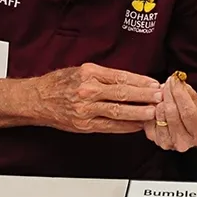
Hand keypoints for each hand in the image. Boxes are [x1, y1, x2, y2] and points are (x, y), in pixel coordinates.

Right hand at [35, 63, 161, 133]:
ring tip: (153, 112)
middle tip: (160, 97)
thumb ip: (105, 75)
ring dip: (139, 112)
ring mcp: (86, 109)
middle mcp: (88, 90)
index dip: (140, 81)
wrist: (37, 99)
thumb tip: (131, 81)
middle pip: (123, 93)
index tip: (154, 83)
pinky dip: (126, 127)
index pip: (122, 77)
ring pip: (118, 111)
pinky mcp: (84, 124)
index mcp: (90, 73)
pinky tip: (137, 125)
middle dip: (144, 96)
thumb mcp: (82, 70)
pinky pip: (110, 126)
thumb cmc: (60, 83)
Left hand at [144, 71, 196, 151]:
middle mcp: (184, 142)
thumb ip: (189, 92)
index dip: (180, 93)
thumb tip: (178, 81)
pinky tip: (157, 102)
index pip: (188, 110)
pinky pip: (150, 119)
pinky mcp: (155, 139)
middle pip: (172, 112)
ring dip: (160, 100)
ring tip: (163, 91)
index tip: (176, 80)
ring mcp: (168, 143)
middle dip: (169, 93)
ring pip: (160, 115)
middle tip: (168, 82)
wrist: (190, 129)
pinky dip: (152, 108)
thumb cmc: (195, 116)